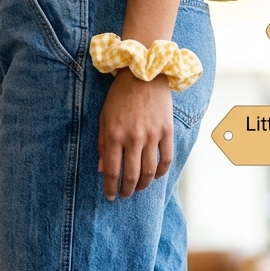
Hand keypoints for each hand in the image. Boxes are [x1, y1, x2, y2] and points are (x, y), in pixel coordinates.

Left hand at [97, 69, 172, 199]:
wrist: (144, 73)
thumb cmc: (120, 95)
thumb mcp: (104, 118)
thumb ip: (103, 145)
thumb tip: (102, 169)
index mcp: (114, 135)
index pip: (112, 171)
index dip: (111, 188)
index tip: (110, 196)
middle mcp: (133, 138)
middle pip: (131, 175)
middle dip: (127, 190)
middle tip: (124, 195)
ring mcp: (152, 135)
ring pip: (150, 171)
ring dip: (144, 185)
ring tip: (138, 188)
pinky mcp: (167, 131)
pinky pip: (166, 159)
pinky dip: (162, 172)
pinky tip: (156, 176)